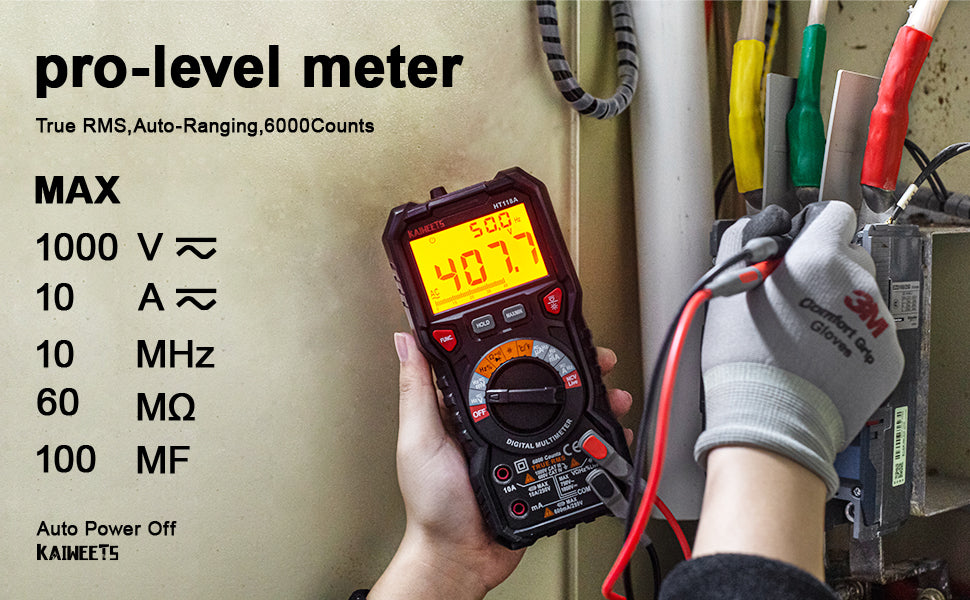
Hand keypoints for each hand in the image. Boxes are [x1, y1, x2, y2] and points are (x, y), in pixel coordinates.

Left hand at [369, 333, 631, 599]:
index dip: (523, 341)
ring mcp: (522, 445)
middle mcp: (497, 423)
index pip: (498, 362)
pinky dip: (597, 438)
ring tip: (609, 393)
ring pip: (565, 413)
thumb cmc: (434, 506)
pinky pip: (575, 448)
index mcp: (466, 408)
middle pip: (541, 384)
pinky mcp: (542, 468)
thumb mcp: (419, 440)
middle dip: (573, 369)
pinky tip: (609, 432)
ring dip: (592, 400)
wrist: (461, 557)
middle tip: (594, 360)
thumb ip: (417, 391)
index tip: (546, 325)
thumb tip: (406, 341)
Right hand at [697, 201, 903, 495]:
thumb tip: (757, 227)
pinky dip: (851, 343)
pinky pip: (871, 337)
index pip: (835, 215)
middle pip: (850, 257)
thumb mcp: (727, 289)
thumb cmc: (743, 358)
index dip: (815, 228)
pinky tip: (822, 360)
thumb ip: (743, 244)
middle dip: (827, 271)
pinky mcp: (888, 357)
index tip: (802, 245)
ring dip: (839, 307)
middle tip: (796, 299)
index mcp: (818, 258)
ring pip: (862, 297)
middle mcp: (857, 282)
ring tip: (805, 337)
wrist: (770, 421)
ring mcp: (878, 322)